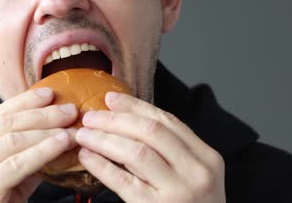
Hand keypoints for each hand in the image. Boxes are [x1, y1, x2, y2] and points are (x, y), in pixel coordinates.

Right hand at [0, 87, 77, 202]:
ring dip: (45, 128)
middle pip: (2, 123)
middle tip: (66, 107)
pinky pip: (18, 162)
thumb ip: (18, 163)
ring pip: (11, 138)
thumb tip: (54, 142)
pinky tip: (61, 143)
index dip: (21, 103)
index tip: (47, 94)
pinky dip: (43, 149)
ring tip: (69, 124)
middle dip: (38, 112)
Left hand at [75, 92, 224, 202]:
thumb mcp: (194, 176)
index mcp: (207, 157)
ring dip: (104, 139)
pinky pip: (123, 181)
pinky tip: (87, 157)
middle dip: (116, 120)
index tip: (111, 99)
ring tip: (84, 134)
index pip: (168, 121)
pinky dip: (101, 165)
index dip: (136, 107)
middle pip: (151, 132)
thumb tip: (127, 120)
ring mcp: (177, 191)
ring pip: (136, 152)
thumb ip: (171, 151)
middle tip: (91, 117)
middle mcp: (196, 172)